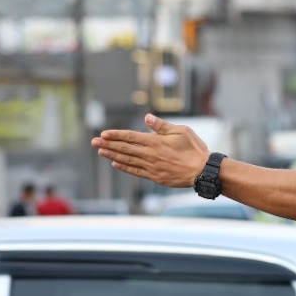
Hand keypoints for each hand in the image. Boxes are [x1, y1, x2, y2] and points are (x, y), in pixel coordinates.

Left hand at [92, 115, 211, 187]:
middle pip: (124, 148)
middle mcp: (150, 154)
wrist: (202, 171)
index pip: (130, 137)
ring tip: (100, 151)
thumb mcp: (181, 131)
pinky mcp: (155, 177)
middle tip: (93, 142)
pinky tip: (116, 164)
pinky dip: (124, 167)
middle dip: (107, 144)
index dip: (116, 135)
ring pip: (127, 160)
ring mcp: (151, 167)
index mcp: (155, 142)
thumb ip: (162, 126)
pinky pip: (135, 171)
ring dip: (112, 155)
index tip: (103, 134)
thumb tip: (146, 118)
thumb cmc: (194, 149)